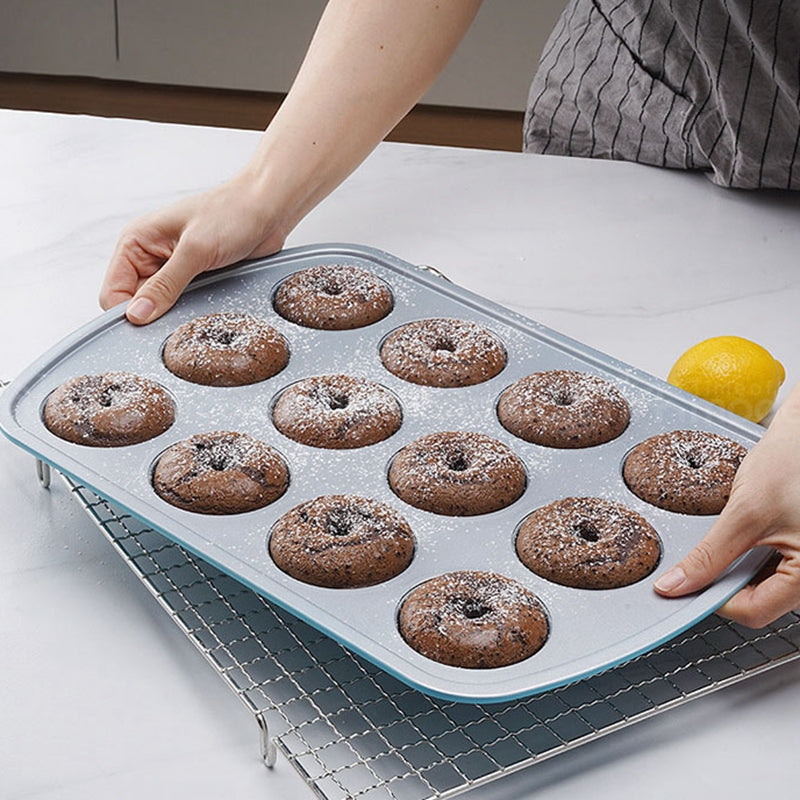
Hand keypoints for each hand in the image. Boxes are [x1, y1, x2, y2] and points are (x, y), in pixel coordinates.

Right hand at [99, 173, 287, 323]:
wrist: (268, 209)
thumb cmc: (232, 213)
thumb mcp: (196, 250)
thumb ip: (165, 285)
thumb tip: (137, 314)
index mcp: (136, 241)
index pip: (112, 291)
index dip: (127, 313)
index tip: (149, 326)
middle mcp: (149, 256)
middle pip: (135, 304)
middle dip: (154, 315)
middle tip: (178, 318)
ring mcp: (172, 269)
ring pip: (160, 307)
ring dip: (175, 314)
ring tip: (198, 305)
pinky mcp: (194, 278)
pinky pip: (183, 305)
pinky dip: (191, 311)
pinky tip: (207, 306)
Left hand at [654, 384, 799, 627]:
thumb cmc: (792, 465)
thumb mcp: (745, 514)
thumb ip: (709, 556)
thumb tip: (676, 586)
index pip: (753, 611)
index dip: (712, 598)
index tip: (682, 585)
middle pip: (758, 600)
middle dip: (724, 581)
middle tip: (700, 558)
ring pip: (761, 584)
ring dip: (736, 568)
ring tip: (733, 535)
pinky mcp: (797, 551)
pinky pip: (769, 567)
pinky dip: (748, 555)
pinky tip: (744, 534)